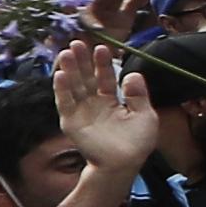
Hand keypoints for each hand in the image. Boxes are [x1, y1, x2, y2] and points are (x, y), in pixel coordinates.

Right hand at [47, 35, 163, 177]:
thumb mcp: (145, 115)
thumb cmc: (136, 143)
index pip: (105, 77)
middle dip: (82, 60)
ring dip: (69, 69)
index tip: (102, 47)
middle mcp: (94, 103)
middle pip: (86, 77)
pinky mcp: (70, 121)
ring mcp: (81, 111)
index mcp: (111, 101)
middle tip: (77, 43)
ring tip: (66, 52)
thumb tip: (133, 74)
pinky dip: (61, 88)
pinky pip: (64, 102)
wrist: (122, 164)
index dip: (103, 63)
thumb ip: (138, 94)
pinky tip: (60, 74)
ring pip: (73, 86)